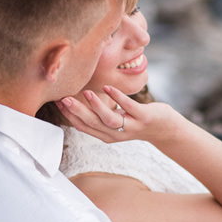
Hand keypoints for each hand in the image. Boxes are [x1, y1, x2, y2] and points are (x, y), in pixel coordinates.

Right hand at [56, 86, 179, 143]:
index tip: (57, 101)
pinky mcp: (143, 117)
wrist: (164, 129)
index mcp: (105, 134)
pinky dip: (117, 97)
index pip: (82, 126)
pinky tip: (107, 87)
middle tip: (64, 98)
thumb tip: (78, 99)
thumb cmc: (135, 120)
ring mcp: (130, 126)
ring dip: (96, 106)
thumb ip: (98, 114)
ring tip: (86, 93)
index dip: (69, 115)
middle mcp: (115, 133)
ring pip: (109, 119)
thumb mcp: (114, 120)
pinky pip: (128, 107)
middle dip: (76, 111)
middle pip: (92, 124)